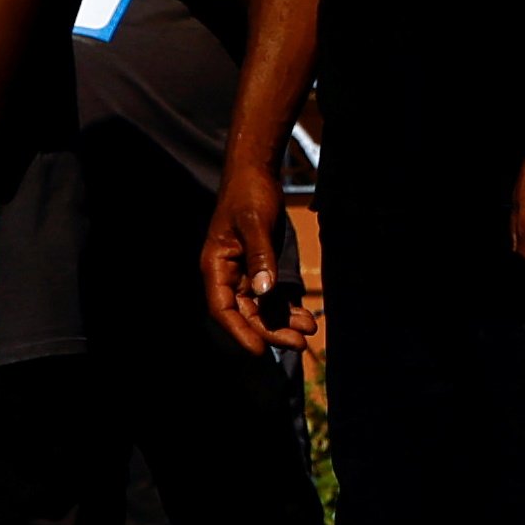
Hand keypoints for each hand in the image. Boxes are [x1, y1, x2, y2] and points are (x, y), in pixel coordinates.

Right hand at [201, 163, 311, 360]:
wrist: (256, 173)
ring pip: (260, 308)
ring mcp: (244, 273)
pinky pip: (271, 296)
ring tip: (309, 332)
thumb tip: (263, 291)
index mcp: (215, 265)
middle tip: (299, 344)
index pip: (222, 308)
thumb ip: (260, 257)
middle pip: (245, 313)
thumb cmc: (249, 194)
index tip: (259, 350)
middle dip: (270, 331)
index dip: (239, 332)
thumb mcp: (255, 224)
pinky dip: (287, 308)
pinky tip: (306, 318)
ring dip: (282, 322)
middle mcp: (227, 274)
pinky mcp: (259, 268)